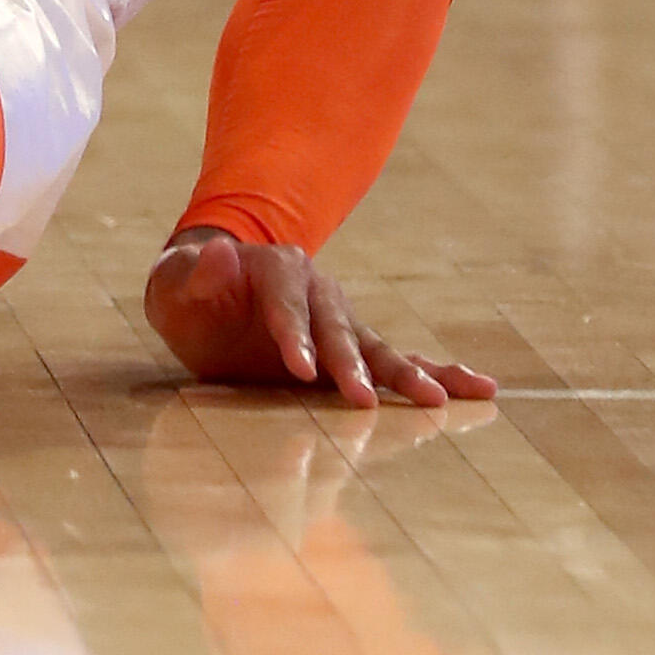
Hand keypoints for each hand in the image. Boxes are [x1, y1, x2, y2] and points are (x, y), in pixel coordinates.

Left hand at [145, 228, 496, 407]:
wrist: (207, 299)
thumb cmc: (187, 295)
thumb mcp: (175, 286)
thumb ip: (195, 276)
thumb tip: (219, 252)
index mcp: (276, 268)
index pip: (286, 302)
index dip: (293, 334)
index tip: (300, 369)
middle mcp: (319, 290)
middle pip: (337, 329)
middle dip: (349, 365)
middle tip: (361, 401)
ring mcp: (341, 320)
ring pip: (378, 348)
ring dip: (407, 374)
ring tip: (440, 401)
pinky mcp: (354, 348)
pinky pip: (398, 360)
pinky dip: (436, 373)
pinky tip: (478, 390)